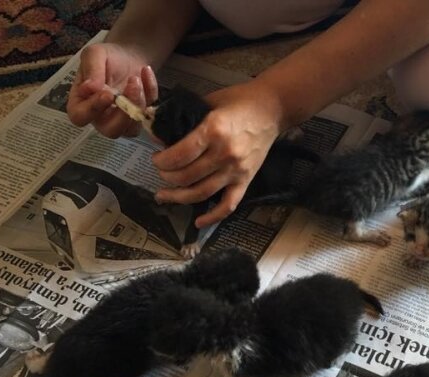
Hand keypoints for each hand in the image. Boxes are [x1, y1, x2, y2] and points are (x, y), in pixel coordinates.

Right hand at [66, 42, 157, 137]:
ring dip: (138, 103)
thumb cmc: (106, 58)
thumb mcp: (95, 54)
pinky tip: (145, 72)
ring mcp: (121, 122)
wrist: (128, 56)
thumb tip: (90, 88)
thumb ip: (91, 69)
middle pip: (110, 130)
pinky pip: (147, 115)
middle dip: (123, 112)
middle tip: (131, 86)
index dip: (93, 109)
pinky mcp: (138, 119)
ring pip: (131, 128)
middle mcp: (99, 118)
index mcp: (80, 103)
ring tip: (136, 77)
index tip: (107, 93)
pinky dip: (150, 93)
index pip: (80, 117)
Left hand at [151, 81, 282, 227]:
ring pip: (201, 193)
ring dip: (178, 197)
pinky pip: (228, 205)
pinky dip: (212, 217)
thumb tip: (160, 135)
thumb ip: (186, 118)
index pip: (180, 155)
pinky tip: (198, 223)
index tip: (156, 159)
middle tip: (161, 172)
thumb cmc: (239, 101)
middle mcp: (224, 154)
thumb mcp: (209, 102)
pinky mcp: (246, 180)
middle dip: (166, 177)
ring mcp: (236, 170)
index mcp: (214, 131)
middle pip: (186, 176)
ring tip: (164, 195)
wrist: (272, 109)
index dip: (162, 161)